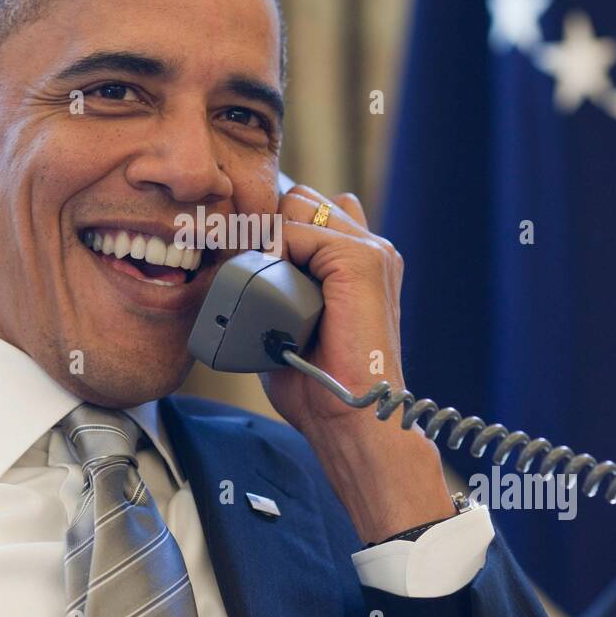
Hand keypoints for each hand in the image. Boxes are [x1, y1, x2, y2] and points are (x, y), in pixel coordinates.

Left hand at [260, 184, 455, 543]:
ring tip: (270, 290)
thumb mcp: (287, 319)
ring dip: (271, 241)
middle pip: (299, 199)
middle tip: (253, 275)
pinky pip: (299, 229)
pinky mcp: (364, 259)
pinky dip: (278, 253)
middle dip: (268, 227)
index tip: (246, 259)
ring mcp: (371, 249)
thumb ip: (275, 283)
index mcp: (358, 258)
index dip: (270, 229)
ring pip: (297, 206)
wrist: (348, 417)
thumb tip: (243, 260)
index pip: (304, 208)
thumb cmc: (315, 381)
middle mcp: (370, 246)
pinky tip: (281, 292)